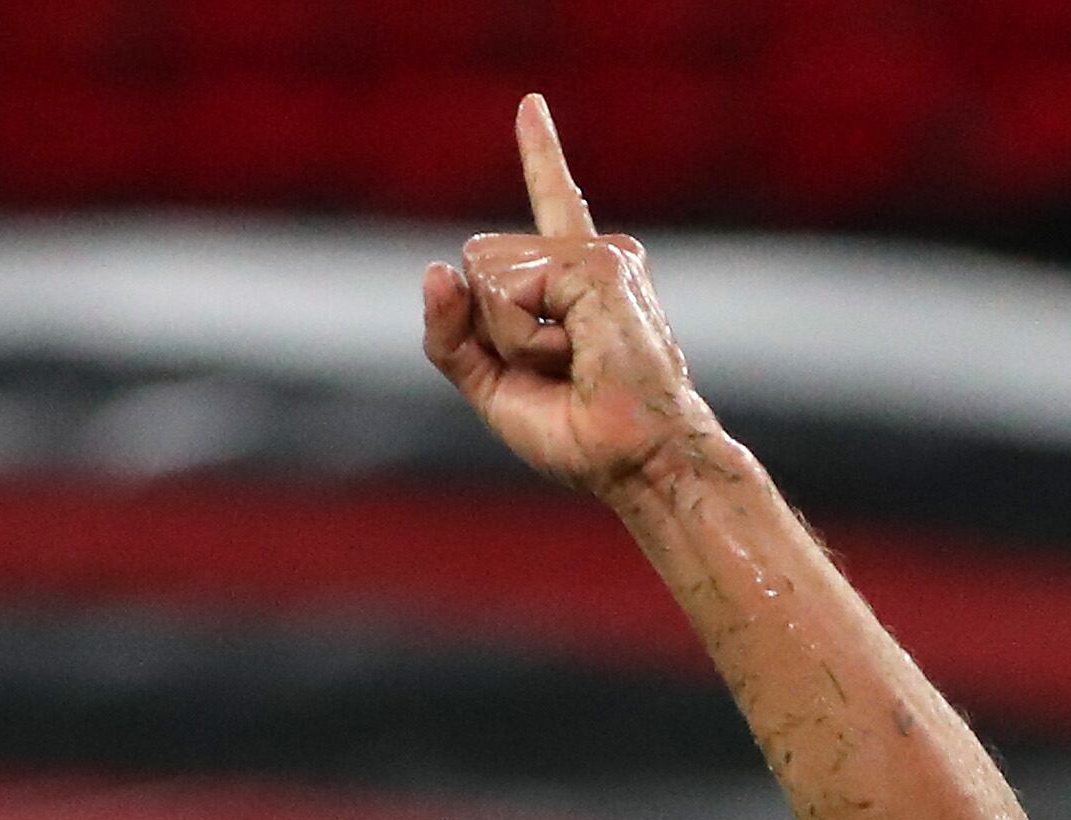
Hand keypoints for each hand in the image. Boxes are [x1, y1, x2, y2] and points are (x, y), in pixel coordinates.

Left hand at [423, 98, 722, 500]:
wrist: (636, 461)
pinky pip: (507, 293)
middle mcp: (593, 256)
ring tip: (571, 365)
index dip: (540, 154)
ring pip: (486, 277)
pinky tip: (577, 354)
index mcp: (577, 280)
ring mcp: (598, 254)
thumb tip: (435, 267)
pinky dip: (523, 339)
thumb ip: (452, 335)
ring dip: (509, 340)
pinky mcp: (598, 264)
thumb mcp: (492, 387)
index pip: (551, 204)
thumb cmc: (579, 433)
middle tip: (557, 369)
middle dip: (490, 331)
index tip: (529, 106)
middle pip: (477, 263)